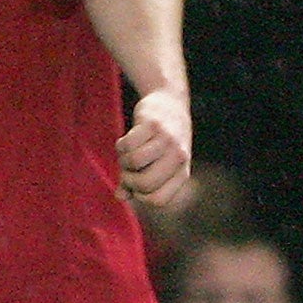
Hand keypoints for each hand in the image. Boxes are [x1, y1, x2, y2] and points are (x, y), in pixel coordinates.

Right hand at [117, 87, 191, 208]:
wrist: (169, 103)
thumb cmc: (161, 141)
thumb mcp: (156, 164)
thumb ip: (137, 183)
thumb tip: (120, 197)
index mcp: (182, 172)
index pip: (158, 200)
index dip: (140, 196)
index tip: (135, 185)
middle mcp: (179, 157)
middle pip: (145, 183)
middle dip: (128, 180)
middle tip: (126, 170)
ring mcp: (168, 139)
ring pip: (135, 162)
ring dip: (123, 161)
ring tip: (126, 155)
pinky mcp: (154, 124)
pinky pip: (128, 144)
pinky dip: (120, 146)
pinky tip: (125, 142)